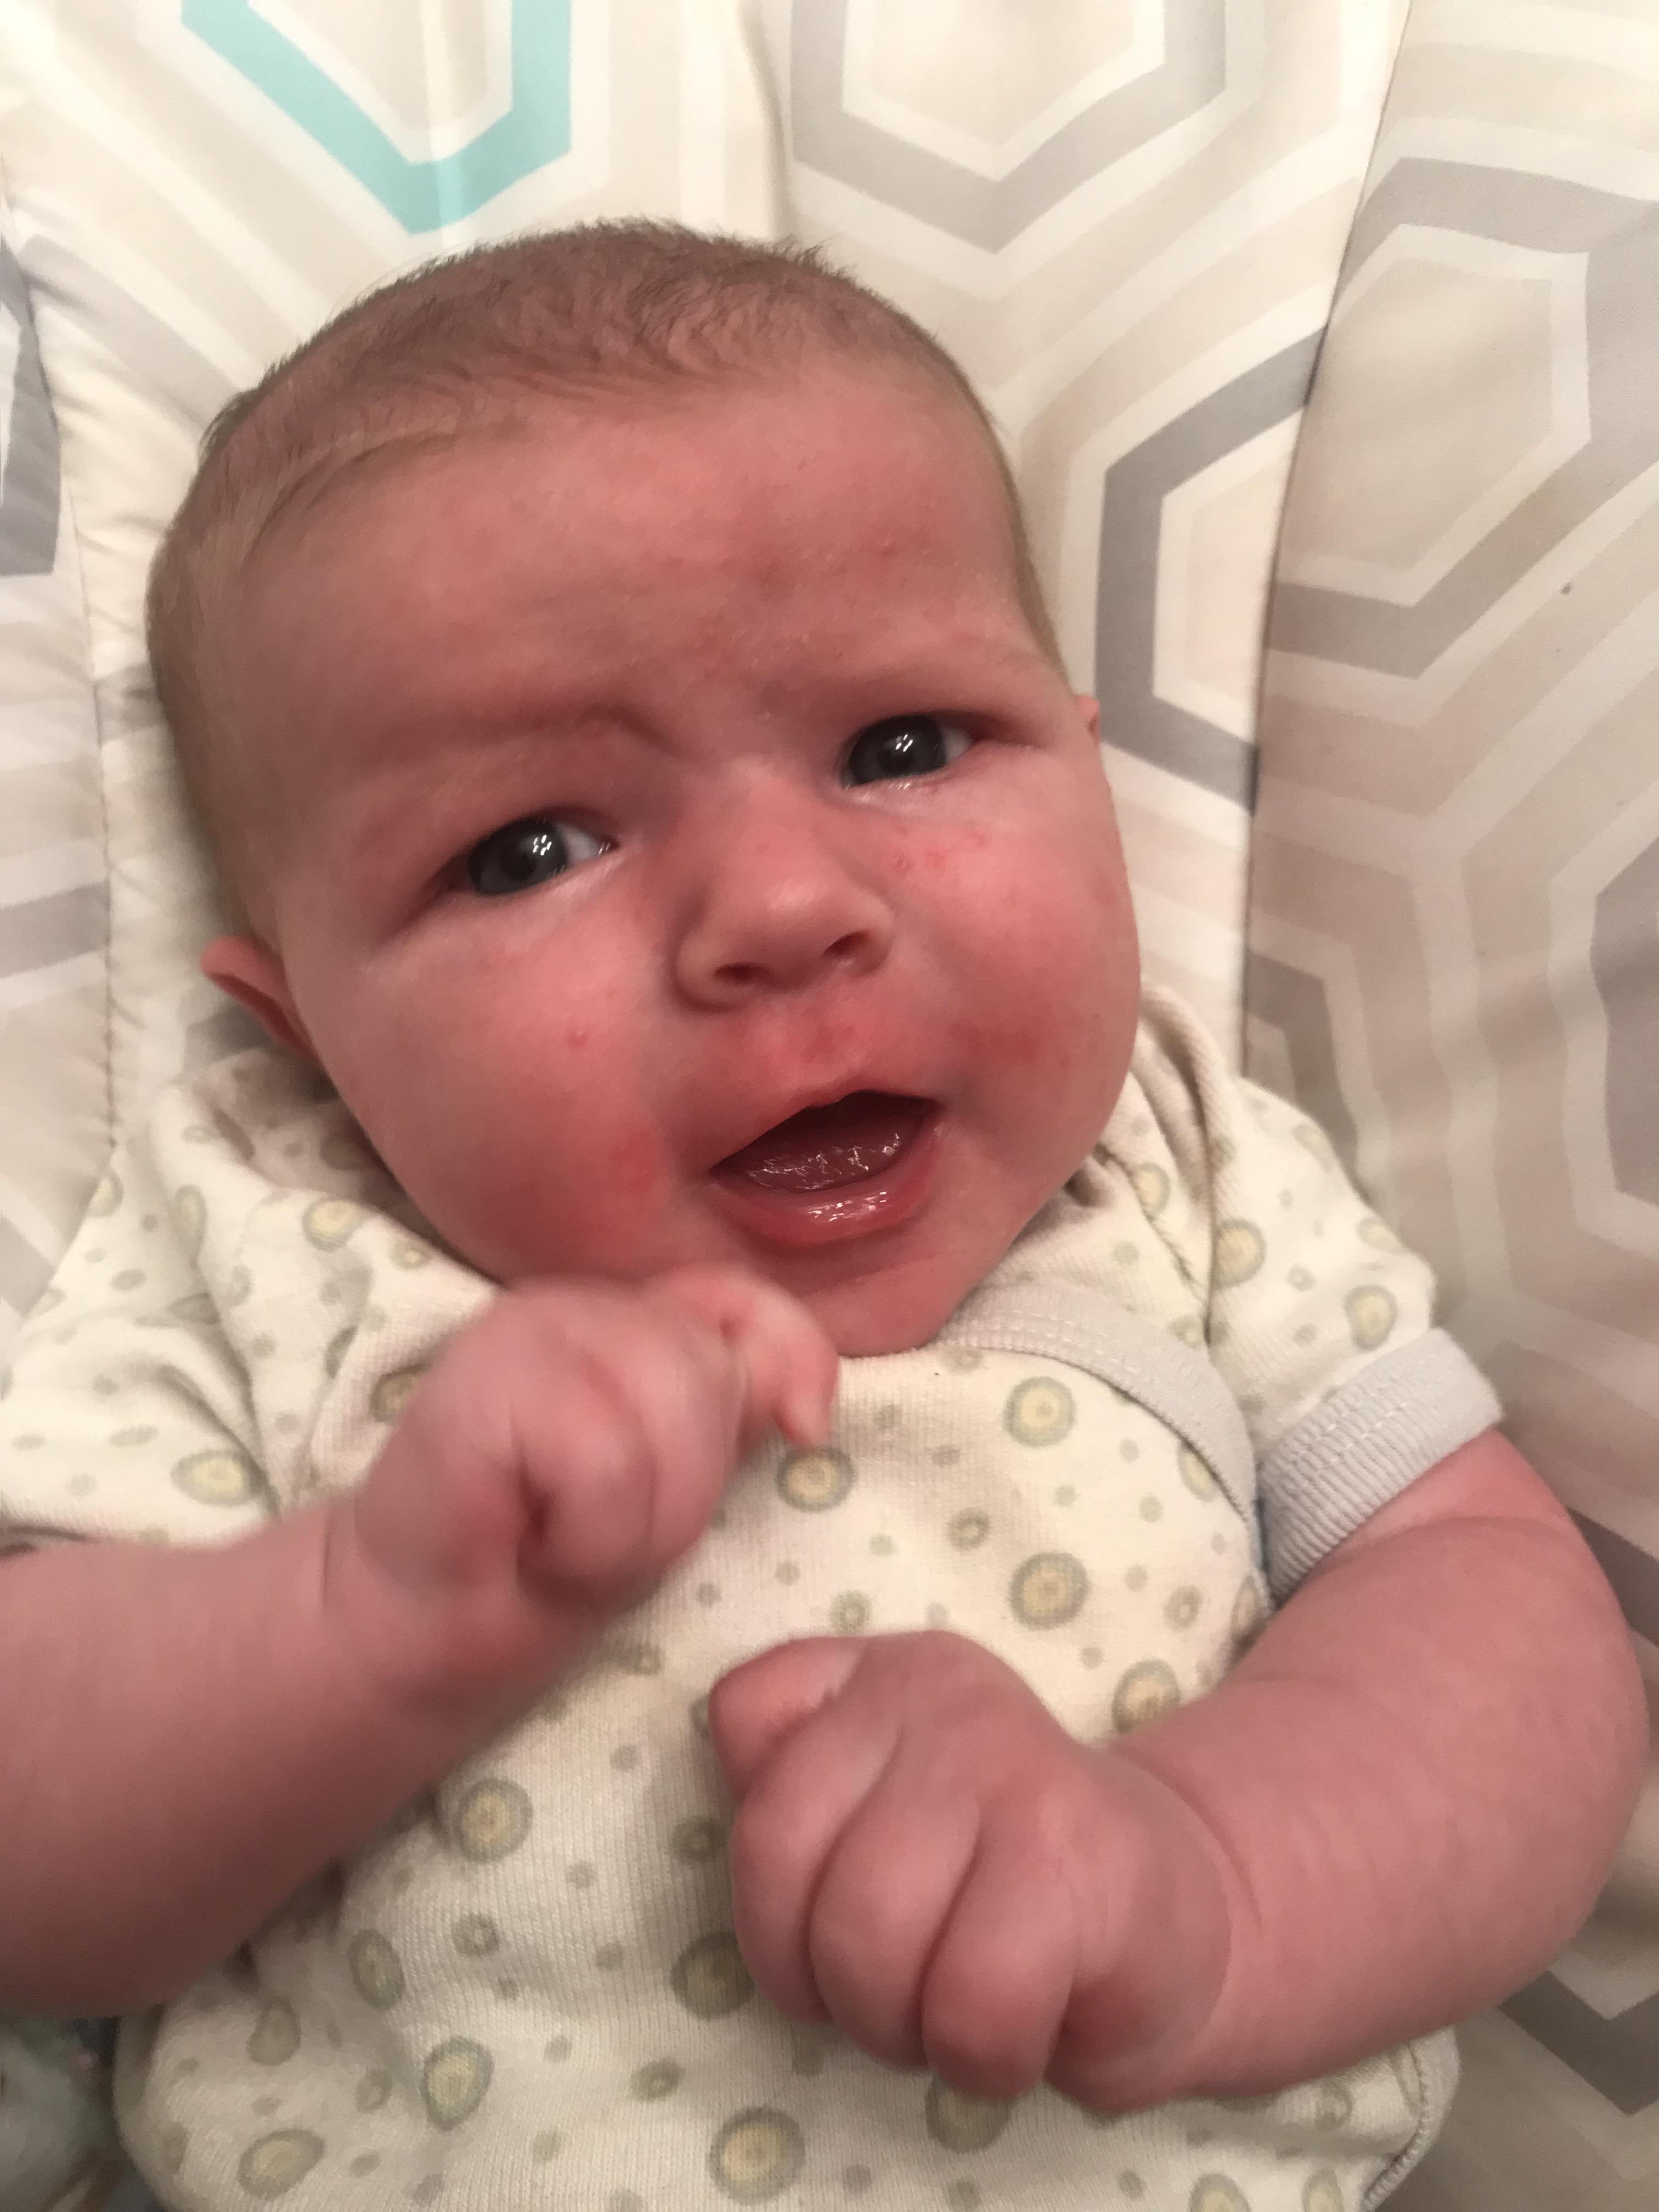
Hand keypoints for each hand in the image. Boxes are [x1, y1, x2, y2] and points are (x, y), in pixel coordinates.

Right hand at [324, 1265, 837, 1719]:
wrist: (427, 1631)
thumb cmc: (551, 1559)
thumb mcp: (682, 1490)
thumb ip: (740, 1416)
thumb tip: (808, 1403)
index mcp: (637, 1318)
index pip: (752, 1302)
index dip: (793, 1358)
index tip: (801, 1433)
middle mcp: (585, 1305)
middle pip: (715, 1373)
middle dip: (688, 1487)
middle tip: (608, 1531)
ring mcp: (528, 1326)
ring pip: (672, 1411)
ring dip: (638, 1521)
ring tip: (571, 1540)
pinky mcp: (483, 1372)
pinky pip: (608, 1459)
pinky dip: (590, 1534)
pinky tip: (532, 1541)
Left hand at [709, 1629, 1237, 2110]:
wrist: (1179, 1916)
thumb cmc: (996, 1880)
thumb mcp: (878, 1800)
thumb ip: (787, 1762)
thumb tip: (729, 1750)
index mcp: (882, 1672)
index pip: (742, 1721)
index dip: (763, 1862)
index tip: (831, 1903)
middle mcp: (945, 1698)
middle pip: (783, 1860)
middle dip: (821, 1972)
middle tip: (896, 1986)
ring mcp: (1015, 1767)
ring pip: (865, 1942)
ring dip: (898, 2026)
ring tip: (956, 2004)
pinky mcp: (1079, 1862)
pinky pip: (969, 2007)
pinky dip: (983, 2058)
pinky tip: (1028, 2026)